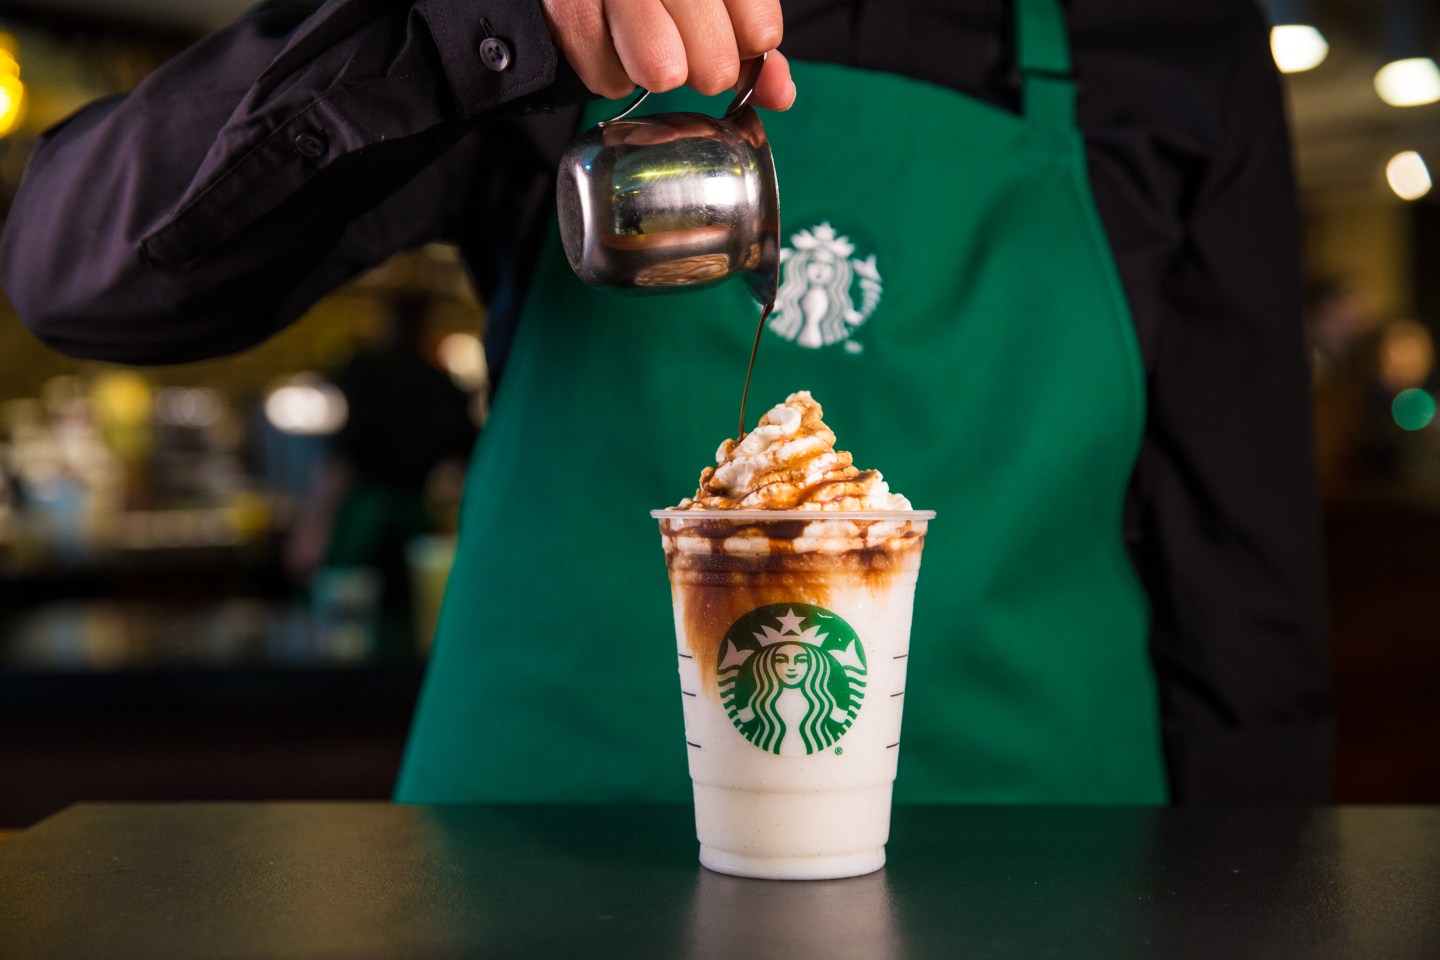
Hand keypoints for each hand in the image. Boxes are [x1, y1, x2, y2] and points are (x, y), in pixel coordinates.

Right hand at [541, 0, 793, 109]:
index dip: (749, 47)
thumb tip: (781, 95)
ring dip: (659, 72)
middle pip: (714, 65)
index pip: (759, 31)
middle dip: (704, 69)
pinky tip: (614, 45)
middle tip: (686, 46)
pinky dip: (613, 75)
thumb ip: (751, 38)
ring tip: (648, 45)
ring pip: (662, 72)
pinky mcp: (568, 8)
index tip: (736, 39)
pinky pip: (609, 79)